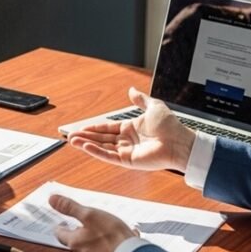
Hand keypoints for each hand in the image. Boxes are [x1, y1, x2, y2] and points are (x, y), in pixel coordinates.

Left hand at [50, 194, 136, 251]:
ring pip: (90, 248)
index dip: (61, 227)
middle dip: (80, 232)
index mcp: (74, 242)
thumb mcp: (89, 215)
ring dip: (96, 238)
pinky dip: (108, 245)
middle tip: (85, 224)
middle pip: (75, 242)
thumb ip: (70, 207)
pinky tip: (120, 238)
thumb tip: (52, 199)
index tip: (63, 222)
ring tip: (107, 229)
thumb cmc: (111, 236)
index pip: (59, 234)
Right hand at [67, 87, 195, 172]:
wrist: (180, 142)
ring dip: (87, 144)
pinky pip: (109, 156)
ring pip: (102, 148)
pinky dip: (96, 152)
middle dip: (85, 137)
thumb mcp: (154, 107)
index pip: (107, 129)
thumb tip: (131, 90)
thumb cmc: (171, 126)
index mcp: (131, 129)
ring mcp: (127, 152)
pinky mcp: (128, 161)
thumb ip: (141, 99)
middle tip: (70, 135)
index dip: (93, 128)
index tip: (81, 127)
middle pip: (101, 139)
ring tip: (72, 141)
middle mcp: (127, 141)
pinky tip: (85, 146)